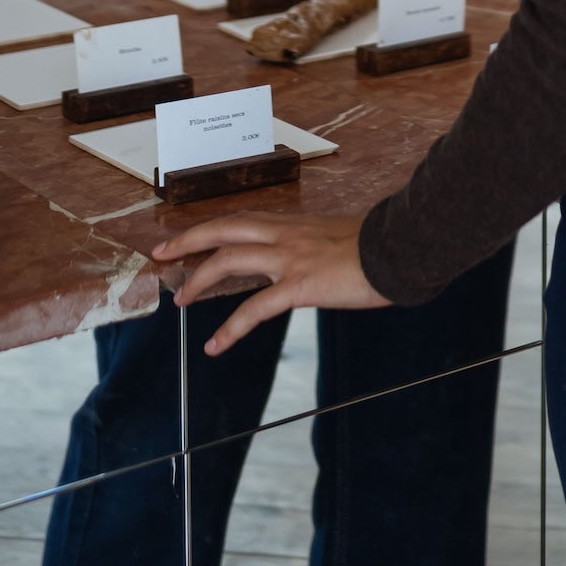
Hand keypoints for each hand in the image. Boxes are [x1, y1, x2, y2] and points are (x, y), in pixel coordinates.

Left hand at [149, 212, 389, 354]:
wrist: (403, 247)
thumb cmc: (384, 244)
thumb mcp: (344, 237)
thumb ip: (320, 246)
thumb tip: (318, 258)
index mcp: (297, 224)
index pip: (243, 220)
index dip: (212, 227)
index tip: (188, 236)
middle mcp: (287, 234)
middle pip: (224, 229)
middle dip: (188, 240)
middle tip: (161, 254)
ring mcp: (291, 257)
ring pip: (229, 260)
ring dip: (199, 279)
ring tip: (180, 300)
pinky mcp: (300, 284)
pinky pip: (255, 308)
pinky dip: (230, 328)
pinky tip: (215, 346)